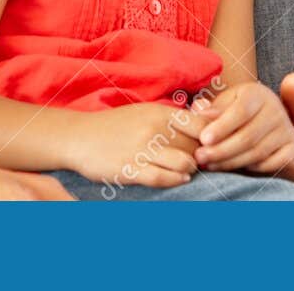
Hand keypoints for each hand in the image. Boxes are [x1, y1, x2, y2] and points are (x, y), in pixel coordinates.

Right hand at [60, 102, 202, 188]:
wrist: (80, 137)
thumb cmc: (118, 125)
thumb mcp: (148, 112)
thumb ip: (177, 118)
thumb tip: (211, 118)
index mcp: (160, 112)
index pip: (201, 125)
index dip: (213, 138)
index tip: (212, 146)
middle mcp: (154, 129)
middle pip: (195, 146)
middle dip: (202, 157)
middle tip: (204, 163)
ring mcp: (142, 150)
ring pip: (183, 163)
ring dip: (190, 170)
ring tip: (188, 171)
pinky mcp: (130, 169)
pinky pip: (162, 178)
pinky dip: (175, 181)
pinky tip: (179, 180)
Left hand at [194, 81, 293, 174]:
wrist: (261, 115)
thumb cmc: (234, 109)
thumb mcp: (223, 103)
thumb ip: (211, 109)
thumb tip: (199, 112)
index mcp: (257, 93)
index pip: (241, 111)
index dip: (222, 127)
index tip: (203, 139)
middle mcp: (276, 109)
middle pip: (248, 136)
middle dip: (221, 150)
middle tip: (200, 157)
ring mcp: (287, 129)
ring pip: (257, 153)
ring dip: (230, 162)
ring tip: (209, 164)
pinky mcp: (292, 147)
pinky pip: (271, 164)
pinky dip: (251, 169)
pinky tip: (233, 168)